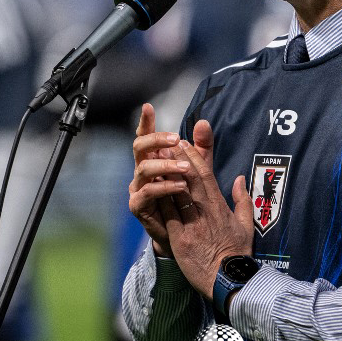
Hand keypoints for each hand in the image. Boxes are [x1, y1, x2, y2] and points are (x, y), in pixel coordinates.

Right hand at [129, 103, 190, 257]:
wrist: (185, 233)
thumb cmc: (189, 197)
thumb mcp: (199, 169)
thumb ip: (202, 147)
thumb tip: (203, 122)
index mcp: (154, 158)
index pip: (147, 136)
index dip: (146, 122)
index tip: (149, 108)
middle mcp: (142, 170)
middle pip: (139, 147)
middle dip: (155, 140)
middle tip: (175, 139)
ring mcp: (138, 187)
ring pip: (143, 168)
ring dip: (165, 165)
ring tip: (185, 168)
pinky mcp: (138, 206)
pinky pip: (146, 193)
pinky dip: (164, 187)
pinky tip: (181, 186)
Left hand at [163, 119, 253, 298]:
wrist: (228, 279)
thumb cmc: (237, 252)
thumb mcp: (246, 223)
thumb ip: (242, 199)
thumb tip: (239, 179)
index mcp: (219, 206)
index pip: (205, 175)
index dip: (193, 157)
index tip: (183, 143)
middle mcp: (204, 211)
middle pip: (188, 178)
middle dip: (176, 159)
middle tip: (165, 143)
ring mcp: (191, 224)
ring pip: (175, 193)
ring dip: (164, 174)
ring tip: (154, 158)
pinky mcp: (180, 238)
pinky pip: (167, 213)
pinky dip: (159, 197)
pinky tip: (151, 185)